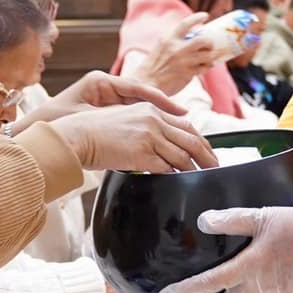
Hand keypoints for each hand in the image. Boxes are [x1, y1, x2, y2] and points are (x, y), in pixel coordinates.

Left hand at [12, 71, 189, 130]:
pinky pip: (132, 117)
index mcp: (100, 82)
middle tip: (185, 120)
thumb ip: (111, 121)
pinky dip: (145, 125)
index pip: (137, 87)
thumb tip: (138, 127)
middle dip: (163, 109)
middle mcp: (107, 87)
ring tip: (177, 128)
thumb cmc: (56, 122)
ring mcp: (107, 98)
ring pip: (139, 107)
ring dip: (156, 118)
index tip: (179, 111)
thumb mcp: (85, 117)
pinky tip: (158, 135)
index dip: (160, 99)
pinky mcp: (107, 111)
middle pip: (142, 96)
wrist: (40, 133)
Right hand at [52, 104, 218, 173]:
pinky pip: (168, 167)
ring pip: (183, 154)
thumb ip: (144, 128)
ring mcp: (149, 135)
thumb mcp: (125, 121)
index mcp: (150, 110)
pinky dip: (177, 175)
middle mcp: (153, 120)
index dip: (200, 140)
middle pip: (192, 139)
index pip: (185, 125)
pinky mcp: (142, 152)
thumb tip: (159, 146)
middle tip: (215, 167)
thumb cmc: (94, 132)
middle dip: (207, 155)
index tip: (208, 151)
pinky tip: (182, 182)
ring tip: (203, 178)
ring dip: (195, 169)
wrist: (77, 136)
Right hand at [134, 15, 221, 97]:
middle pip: (203, 40)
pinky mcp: (187, 74)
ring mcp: (183, 62)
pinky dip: (208, 66)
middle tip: (210, 44)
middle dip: (210, 42)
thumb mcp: (160, 47)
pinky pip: (204, 67)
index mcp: (168, 39)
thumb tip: (190, 36)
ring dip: (212, 55)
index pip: (185, 24)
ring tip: (210, 56)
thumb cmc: (153, 66)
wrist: (145, 85)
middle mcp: (177, 49)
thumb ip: (173, 41)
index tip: (205, 16)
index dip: (197, 18)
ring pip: (207, 55)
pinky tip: (206, 66)